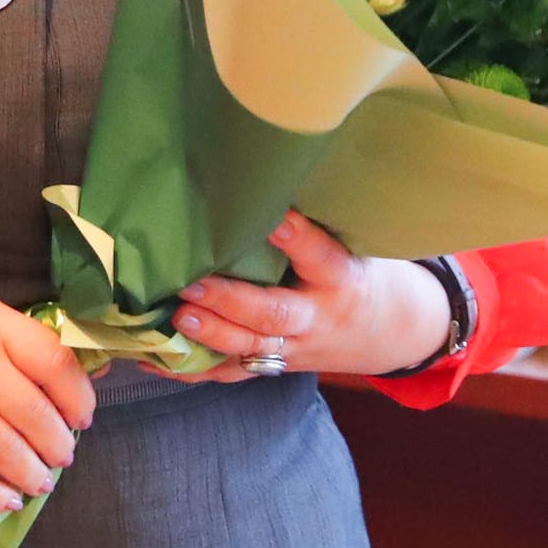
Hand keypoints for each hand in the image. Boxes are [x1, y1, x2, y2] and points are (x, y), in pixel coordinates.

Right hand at [0, 291, 95, 514]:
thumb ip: (21, 342)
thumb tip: (83, 381)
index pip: (53, 362)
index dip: (78, 397)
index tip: (83, 418)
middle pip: (33, 413)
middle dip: (58, 445)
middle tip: (63, 456)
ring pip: (3, 450)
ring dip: (32, 474)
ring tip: (41, 481)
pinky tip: (6, 499)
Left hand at [164, 212, 451, 379]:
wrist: (390, 332)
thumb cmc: (357, 272)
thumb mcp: (353, 246)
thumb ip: (314, 224)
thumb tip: (261, 175)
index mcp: (341, 279)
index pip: (320, 257)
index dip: (297, 238)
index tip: (271, 217)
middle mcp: (316, 318)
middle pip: (274, 315)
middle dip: (230, 302)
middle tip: (191, 284)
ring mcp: (295, 348)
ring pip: (251, 347)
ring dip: (210, 335)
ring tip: (174, 318)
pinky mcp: (276, 365)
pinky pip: (233, 372)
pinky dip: (195, 369)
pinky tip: (157, 359)